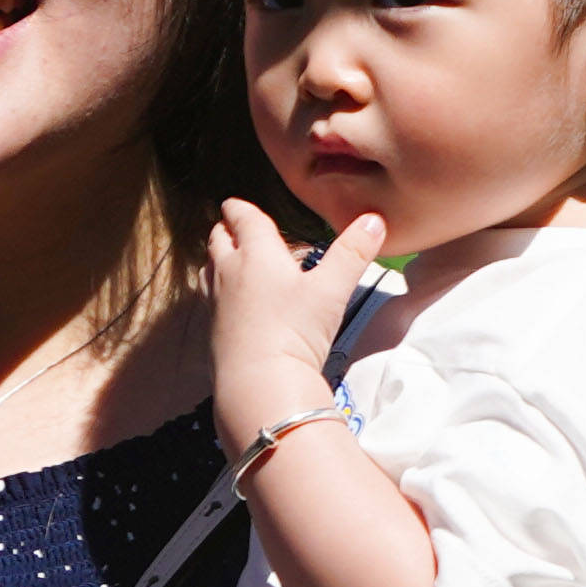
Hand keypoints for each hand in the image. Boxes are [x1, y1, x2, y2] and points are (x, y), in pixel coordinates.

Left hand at [208, 198, 378, 454]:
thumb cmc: (296, 329)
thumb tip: (375, 220)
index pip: (245, 220)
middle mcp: (230, 273)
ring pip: (209, 269)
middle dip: (226, 230)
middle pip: (219, 240)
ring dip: (218, 259)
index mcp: (257, 253)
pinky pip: (210, 299)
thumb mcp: (332, 289)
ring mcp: (217, 303)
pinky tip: (231, 303)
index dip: (240, 209)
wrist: (260, 383)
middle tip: (232, 227)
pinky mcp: (213, 331)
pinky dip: (217, 290)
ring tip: (227, 259)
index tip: (234, 203)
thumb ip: (353, 254)